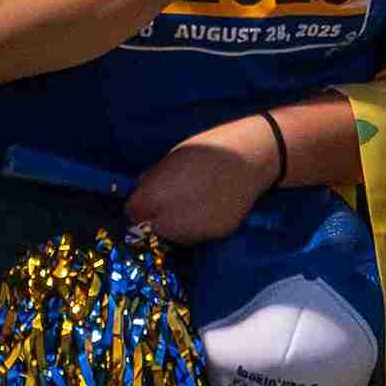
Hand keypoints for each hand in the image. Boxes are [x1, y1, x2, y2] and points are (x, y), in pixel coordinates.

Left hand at [124, 120, 278, 247]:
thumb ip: (153, 181)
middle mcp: (171, 220)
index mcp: (154, 196)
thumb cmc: (209, 148)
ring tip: (190, 206)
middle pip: (150, 230)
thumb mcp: (172, 158)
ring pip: (175, 237)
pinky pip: (199, 235)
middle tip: (167, 205)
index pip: (132, 213)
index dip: (138, 205)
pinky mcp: (217, 234)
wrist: (253, 155)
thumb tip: (142, 195)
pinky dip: (198, 226)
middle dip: (154, 219)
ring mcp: (196, 231)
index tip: (146, 199)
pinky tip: (209, 208)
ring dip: (175, 227)